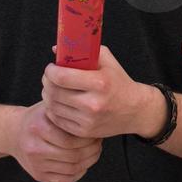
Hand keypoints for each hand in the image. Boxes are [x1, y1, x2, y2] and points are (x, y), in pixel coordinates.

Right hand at [6, 100, 102, 181]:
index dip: (88, 138)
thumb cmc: (38, 117)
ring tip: (95, 150)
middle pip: (73, 156)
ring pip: (72, 169)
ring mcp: (35, 165)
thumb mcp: (50, 107)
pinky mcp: (38, 175)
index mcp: (38, 127)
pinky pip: (66, 179)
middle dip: (92, 150)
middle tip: (99, 142)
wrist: (13, 133)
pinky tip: (84, 162)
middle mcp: (34, 148)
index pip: (71, 140)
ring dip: (89, 161)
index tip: (96, 131)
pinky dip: (80, 172)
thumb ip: (68, 112)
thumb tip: (96, 118)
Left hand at [42, 46, 160, 139]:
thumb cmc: (119, 82)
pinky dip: (53, 110)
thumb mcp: (106, 61)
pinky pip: (58, 120)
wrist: (134, 110)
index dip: (50, 71)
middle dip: (46, 82)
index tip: (51, 67)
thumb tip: (57, 49)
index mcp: (99, 83)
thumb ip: (83, 51)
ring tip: (52, 89)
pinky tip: (58, 102)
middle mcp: (93, 103)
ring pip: (53, 107)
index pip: (62, 77)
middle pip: (55, 92)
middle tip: (49, 77)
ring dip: (48, 95)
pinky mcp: (84, 132)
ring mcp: (88, 120)